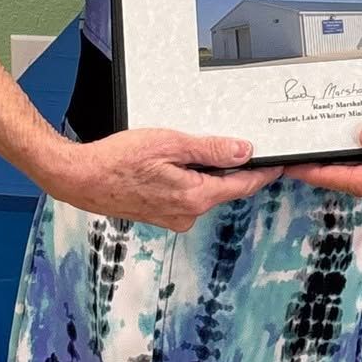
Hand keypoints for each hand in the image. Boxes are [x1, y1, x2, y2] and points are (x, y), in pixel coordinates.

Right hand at [48, 131, 282, 230]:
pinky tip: (177, 163)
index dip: (263, 173)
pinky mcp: (160, 214)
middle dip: (235, 169)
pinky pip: (187, 195)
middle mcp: (187, 213)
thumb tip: (243, 151)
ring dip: (208, 173)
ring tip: (197, 149)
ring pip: (205, 191)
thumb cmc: (119, 160)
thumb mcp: (171, 144)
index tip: (279, 164)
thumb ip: (210, 149)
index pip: (242, 185)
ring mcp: (173, 217)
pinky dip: (190, 180)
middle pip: (225, 188)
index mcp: (195, 197)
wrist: (81, 178)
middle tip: (243, 146)